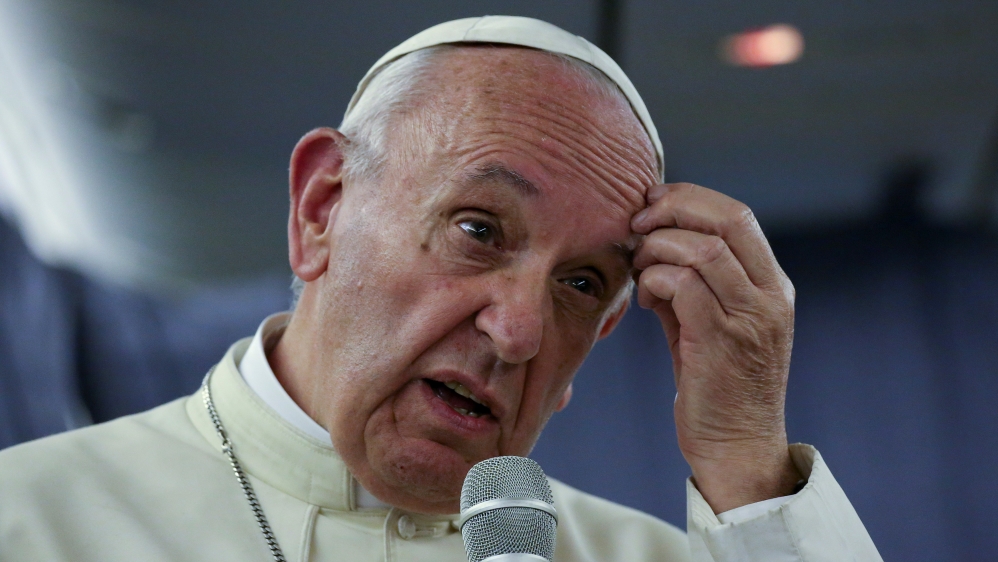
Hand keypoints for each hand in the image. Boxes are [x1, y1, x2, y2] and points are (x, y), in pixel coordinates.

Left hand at [630, 183, 800, 512]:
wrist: (737, 447)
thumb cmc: (716, 384)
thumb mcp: (708, 322)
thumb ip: (690, 282)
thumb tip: (649, 242)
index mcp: (773, 285)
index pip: (739, 215)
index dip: (691, 198)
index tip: (653, 203)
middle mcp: (770, 296)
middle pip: (728, 219)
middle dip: (674, 208)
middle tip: (638, 221)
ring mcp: (751, 318)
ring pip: (703, 249)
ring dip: (658, 247)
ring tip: (639, 267)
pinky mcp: (722, 340)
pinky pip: (684, 285)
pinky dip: (655, 280)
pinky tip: (646, 298)